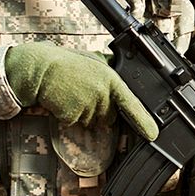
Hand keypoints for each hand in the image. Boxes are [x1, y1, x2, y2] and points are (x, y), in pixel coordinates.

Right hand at [4, 42, 157, 140]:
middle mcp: (102, 94)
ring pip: (93, 121)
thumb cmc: (68, 64)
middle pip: (110, 116)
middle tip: (87, 93)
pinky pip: (77, 123)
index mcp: (111, 80)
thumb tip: (128, 74)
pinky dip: (71, 116)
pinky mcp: (73, 116)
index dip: (143, 121)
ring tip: (74, 93)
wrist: (42, 69)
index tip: (152, 134)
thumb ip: (112, 71)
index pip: (132, 104)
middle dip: (102, 110)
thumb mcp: (96, 61)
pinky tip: (65, 100)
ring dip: (85, 113)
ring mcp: (88, 106)